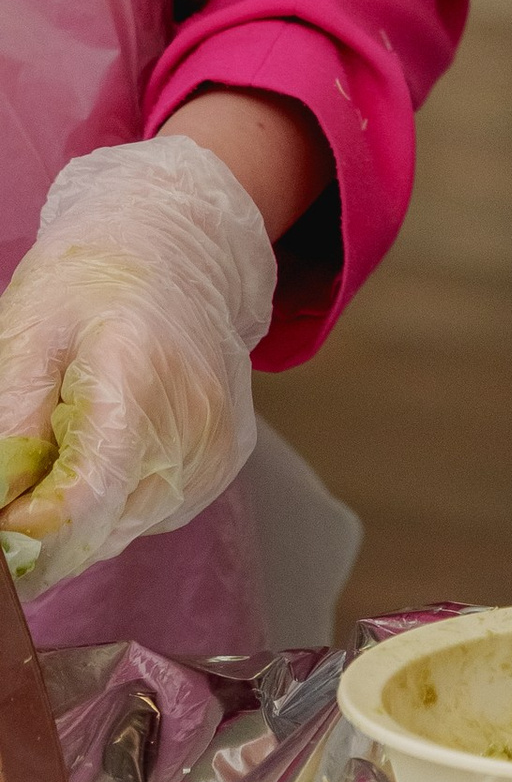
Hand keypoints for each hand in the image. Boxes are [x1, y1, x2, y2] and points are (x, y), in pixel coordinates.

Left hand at [0, 140, 269, 592]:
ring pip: (118, 531)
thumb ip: (9, 429)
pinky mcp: (220, 468)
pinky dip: (111, 499)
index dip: (26, 533)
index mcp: (140, 380)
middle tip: (19, 474)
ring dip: (76, 511)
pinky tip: (103, 443)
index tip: (0, 526)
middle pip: (97, 531)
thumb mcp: (26, 336)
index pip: (84, 503)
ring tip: (65, 440)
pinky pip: (145, 514)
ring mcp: (213, 454)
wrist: (181, 248)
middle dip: (41, 521)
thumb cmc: (95, 281)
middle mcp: (193, 428)